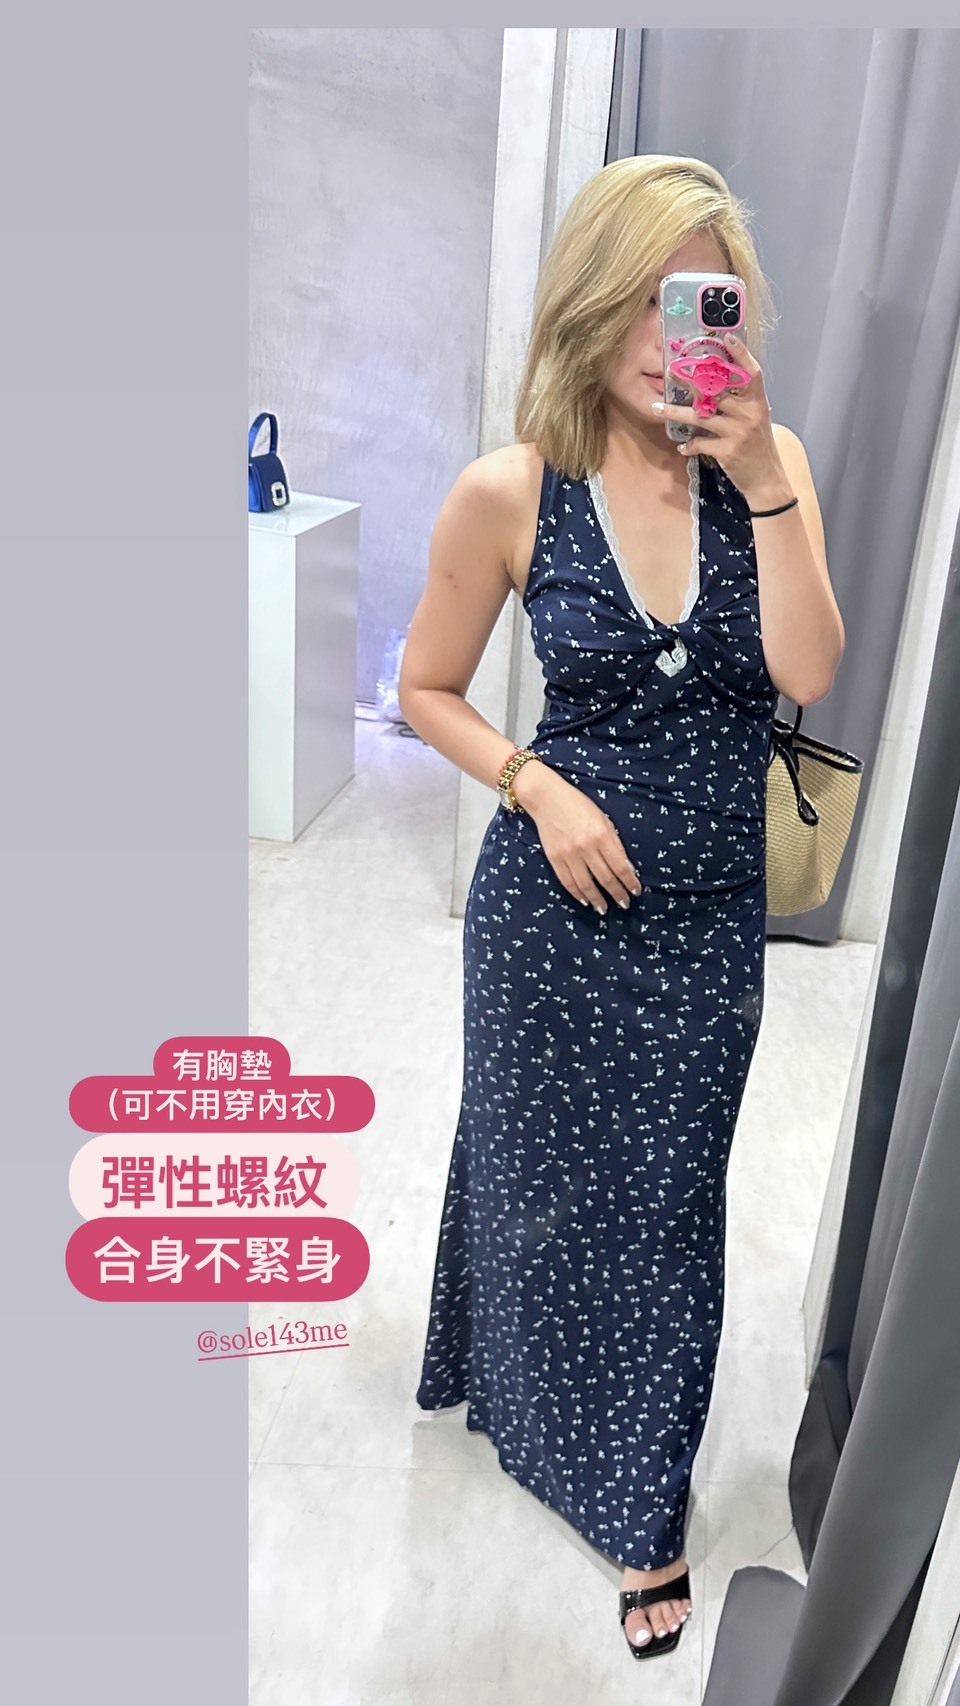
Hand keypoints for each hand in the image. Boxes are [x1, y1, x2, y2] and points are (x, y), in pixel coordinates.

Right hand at [511, 761, 642, 913]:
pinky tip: (585, 900)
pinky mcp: (555, 859)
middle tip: (624, 904)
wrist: (546, 798)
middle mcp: (587, 848)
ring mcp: (569, 855)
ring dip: (597, 899)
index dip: (630, 882)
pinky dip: (577, 894)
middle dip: (617, 894)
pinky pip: (568, 882)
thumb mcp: (603, 818)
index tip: (636, 891)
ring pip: (587, 885)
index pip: (620, 866)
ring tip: (604, 908)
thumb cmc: (578, 805)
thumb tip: (625, 866)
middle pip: (606, 878)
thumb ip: (613, 842)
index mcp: (602, 835)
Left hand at [660, 332, 788, 503]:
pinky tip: (682, 446)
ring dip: (675, 412)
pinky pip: (700, 443)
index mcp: (757, 402)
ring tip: (657, 407)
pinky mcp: (727, 451)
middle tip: (671, 371)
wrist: (767, 479)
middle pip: (716, 390)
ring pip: (699, 416)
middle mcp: (748, 413)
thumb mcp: (756, 420)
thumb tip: (715, 387)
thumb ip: (740, 403)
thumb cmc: (758, 447)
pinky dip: (689, 444)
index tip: (727, 338)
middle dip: (690, 380)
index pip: (751, 372)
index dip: (741, 354)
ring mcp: (737, 432)